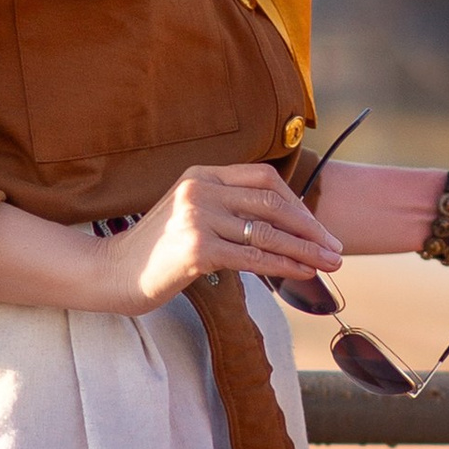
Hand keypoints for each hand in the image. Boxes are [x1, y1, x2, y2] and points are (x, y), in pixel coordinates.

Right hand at [90, 162, 346, 314]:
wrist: (113, 273)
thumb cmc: (157, 252)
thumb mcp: (191, 216)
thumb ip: (227, 210)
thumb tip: (282, 226)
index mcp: (201, 174)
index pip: (263, 179)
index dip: (296, 202)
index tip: (316, 226)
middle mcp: (200, 190)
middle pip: (271, 203)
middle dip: (310, 227)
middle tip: (336, 247)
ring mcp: (197, 217)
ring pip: (267, 233)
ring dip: (306, 250)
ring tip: (331, 263)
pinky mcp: (197, 249)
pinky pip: (254, 257)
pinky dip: (284, 266)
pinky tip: (304, 274)